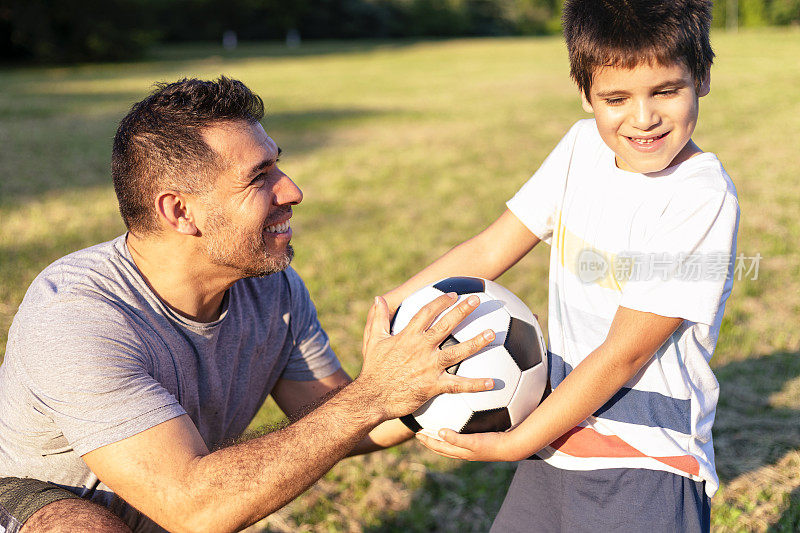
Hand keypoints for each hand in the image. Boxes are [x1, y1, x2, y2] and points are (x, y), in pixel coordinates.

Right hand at [357, 293, 494, 420]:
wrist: (372, 398)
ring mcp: (429, 366)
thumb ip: (378, 318)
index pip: (427, 312)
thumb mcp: (373, 341)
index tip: (453, 295)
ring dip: (476, 342)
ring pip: (457, 352)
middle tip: (477, 300)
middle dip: (462, 311)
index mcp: (408, 336)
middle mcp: (421, 348)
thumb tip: (378, 298)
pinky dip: (476, 384)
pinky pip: (458, 385)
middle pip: (446, 325)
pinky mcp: (433, 386)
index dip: (441, 302)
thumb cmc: (372, 370)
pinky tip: (493, 383)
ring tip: (492, 333)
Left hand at [415, 428, 524, 461]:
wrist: (510, 447)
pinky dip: (453, 434)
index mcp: (460, 452)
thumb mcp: (472, 442)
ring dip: (440, 439)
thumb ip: (456, 438)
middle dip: (430, 441)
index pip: (439, 447)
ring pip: (450, 444)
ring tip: (434, 431)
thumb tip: (440, 432)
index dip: (427, 441)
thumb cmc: (491, 444)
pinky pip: (460, 438)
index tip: (417, 434)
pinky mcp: (478, 442)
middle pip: (442, 447)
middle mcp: (463, 451)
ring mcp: (471, 448)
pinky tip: (456, 426)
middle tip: (421, 433)